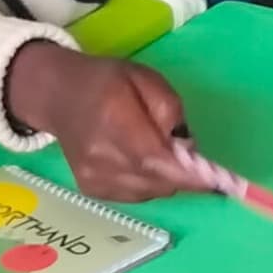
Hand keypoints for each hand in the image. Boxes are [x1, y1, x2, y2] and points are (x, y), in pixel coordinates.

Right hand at [7, 43, 208, 201]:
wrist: (56, 95)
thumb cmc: (106, 81)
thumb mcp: (144, 77)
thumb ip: (169, 109)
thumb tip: (187, 146)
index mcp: (113, 120)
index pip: (155, 159)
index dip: (188, 174)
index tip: (216, 179)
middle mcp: (100, 156)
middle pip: (157, 181)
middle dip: (181, 173)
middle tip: (182, 151)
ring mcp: (93, 178)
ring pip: (151, 192)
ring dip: (164, 177)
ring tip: (152, 149)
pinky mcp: (91, 190)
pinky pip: (137, 195)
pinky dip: (147, 182)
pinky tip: (136, 160)